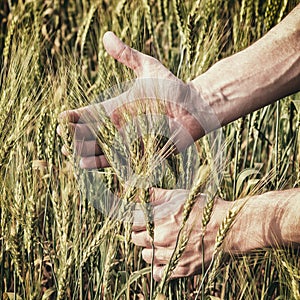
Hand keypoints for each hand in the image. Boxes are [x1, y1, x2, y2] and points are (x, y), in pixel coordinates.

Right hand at [57, 32, 215, 168]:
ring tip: (68, 151)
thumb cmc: (173, 88)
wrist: (194, 107)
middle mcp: (120, 125)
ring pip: (100, 148)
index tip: (62, 117)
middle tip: (62, 136)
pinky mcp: (139, 152)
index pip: (91, 112)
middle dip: (75, 135)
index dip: (76, 116)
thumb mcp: (148, 68)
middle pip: (91, 132)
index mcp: (118, 107)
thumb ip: (127, 55)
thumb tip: (106, 35)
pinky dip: (101, 162)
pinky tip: (85, 163)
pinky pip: (117, 160)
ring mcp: (129, 140)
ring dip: (83, 150)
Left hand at [131, 188, 229, 280]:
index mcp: (159, 219)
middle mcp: (161, 238)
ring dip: (150, 249)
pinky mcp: (181, 269)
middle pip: (136, 238)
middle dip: (142, 232)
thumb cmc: (204, 208)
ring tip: (162, 242)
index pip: (132, 221)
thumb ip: (157, 195)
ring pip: (145, 256)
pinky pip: (158, 273)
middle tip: (153, 228)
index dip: (137, 219)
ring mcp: (171, 256)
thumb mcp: (179, 196)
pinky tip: (166, 258)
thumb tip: (142, 192)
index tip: (142, 218)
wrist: (228, 226)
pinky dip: (159, 267)